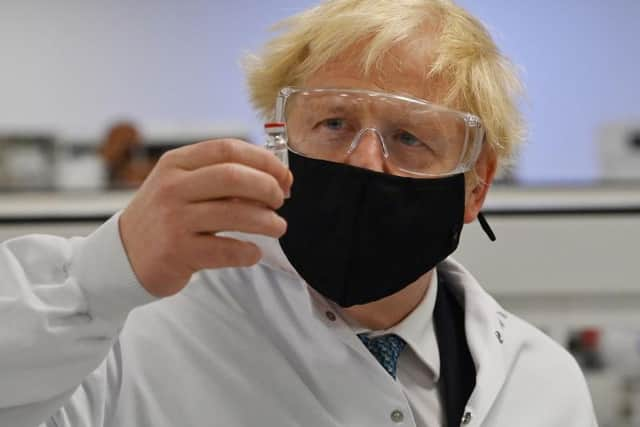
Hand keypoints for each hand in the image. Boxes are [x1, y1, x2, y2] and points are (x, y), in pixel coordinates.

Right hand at [119, 139, 291, 296]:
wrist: (123, 256)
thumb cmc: (163, 217)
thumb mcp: (180, 185)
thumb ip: (218, 176)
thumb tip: (272, 175)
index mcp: (176, 163)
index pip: (228, 149)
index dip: (264, 160)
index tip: (283, 175)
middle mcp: (172, 187)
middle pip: (234, 176)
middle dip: (268, 187)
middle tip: (280, 201)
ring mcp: (173, 219)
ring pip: (234, 213)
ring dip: (267, 221)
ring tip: (277, 227)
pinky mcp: (177, 252)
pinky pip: (226, 249)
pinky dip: (248, 252)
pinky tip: (253, 252)